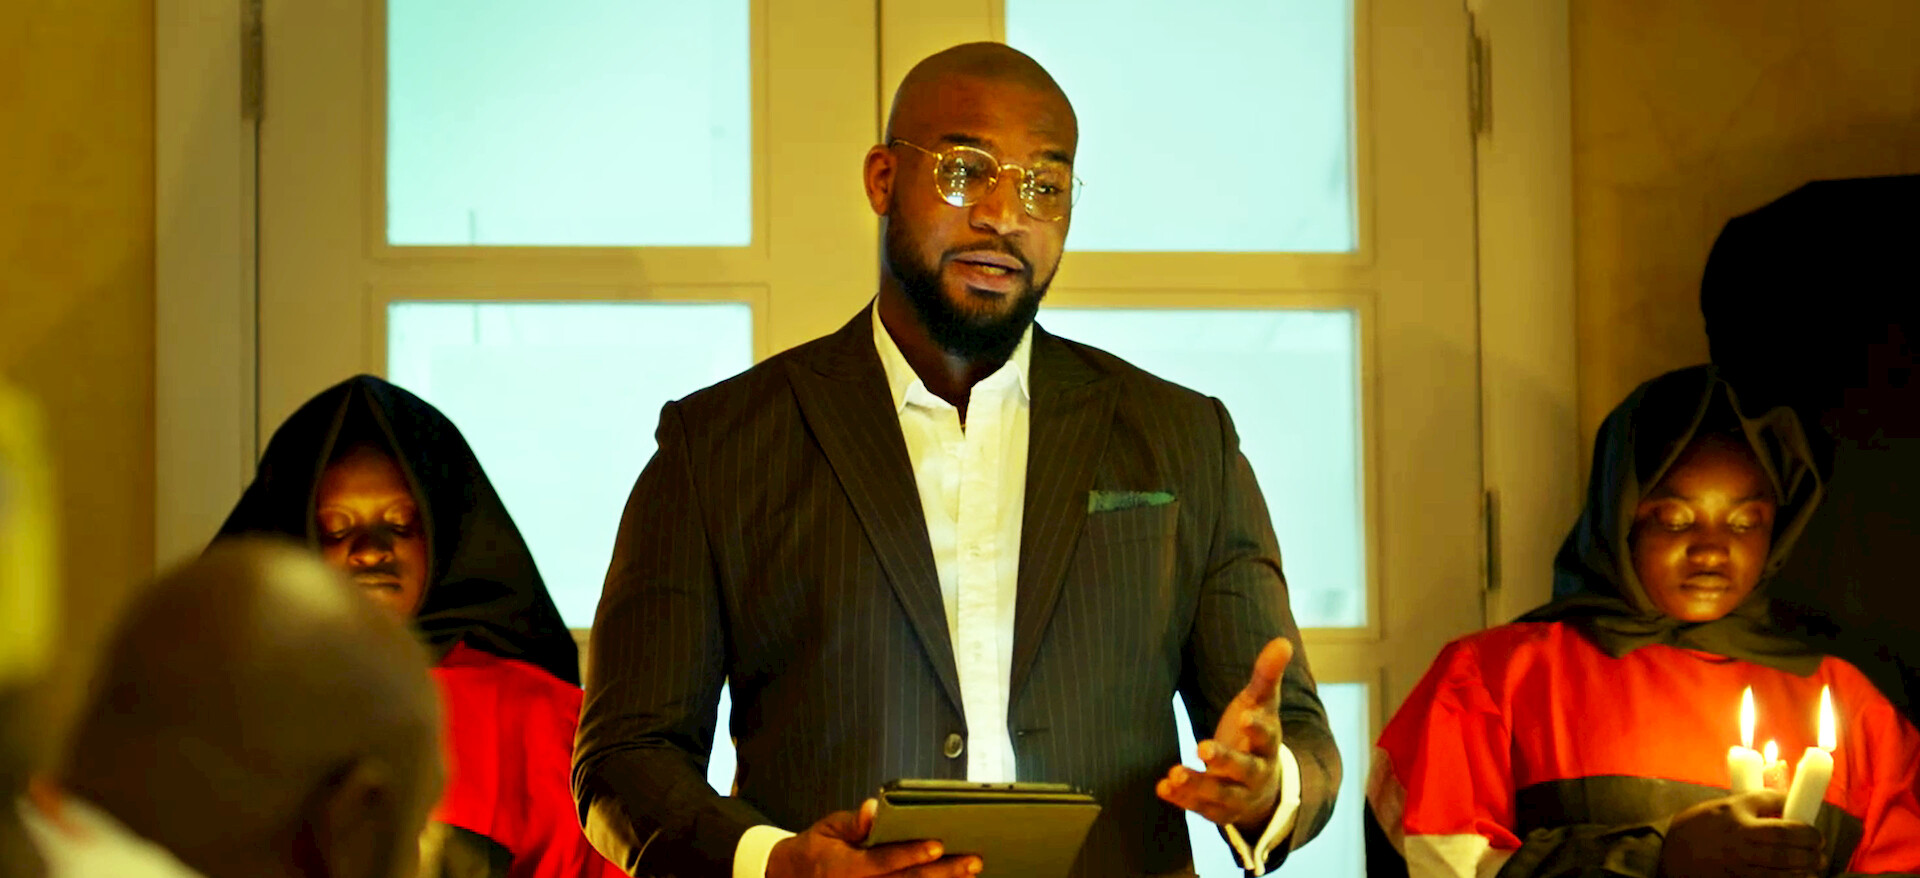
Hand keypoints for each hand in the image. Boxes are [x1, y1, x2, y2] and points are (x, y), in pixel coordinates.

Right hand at [767, 799, 982, 877]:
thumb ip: (853, 822)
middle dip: (942, 873)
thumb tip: (873, 808)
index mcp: (847, 868)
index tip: (937, 846)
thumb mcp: (828, 828)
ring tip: (971, 876)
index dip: (910, 854)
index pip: (883, 861)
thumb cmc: (816, 850)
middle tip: (971, 862)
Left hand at [1155, 637, 1291, 830]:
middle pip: (1245, 770)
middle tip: (1202, 747)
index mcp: (1268, 746)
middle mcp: (1256, 774)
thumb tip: (1283, 641)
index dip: (1258, 729)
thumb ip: (1266, 676)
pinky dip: (1182, 799)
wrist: (1262, 789)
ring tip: (1174, 772)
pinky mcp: (1218, 811)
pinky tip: (1162, 787)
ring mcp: (1238, 796)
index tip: (1245, 717)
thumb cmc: (1255, 736)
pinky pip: (1200, 809)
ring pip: (1220, 795)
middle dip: (1225, 760)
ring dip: (1197, 784)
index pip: (1269, 738)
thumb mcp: (1262, 706)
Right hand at [1660, 790, 1826, 877]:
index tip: (1813, 830)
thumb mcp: (1724, 805)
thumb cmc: (1698, 825)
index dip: (1804, 827)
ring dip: (1804, 868)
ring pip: (1782, 869)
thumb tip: (1786, 800)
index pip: (1781, 821)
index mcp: (1738, 819)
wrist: (1669, 852)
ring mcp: (1740, 865)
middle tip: (1819, 848)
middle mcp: (1741, 842)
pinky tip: (1796, 877)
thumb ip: (1756, 802)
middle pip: (1786, 846)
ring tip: (1813, 865)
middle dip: (1810, 848)